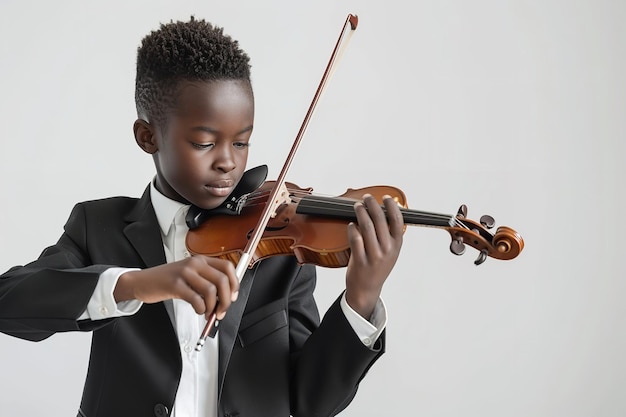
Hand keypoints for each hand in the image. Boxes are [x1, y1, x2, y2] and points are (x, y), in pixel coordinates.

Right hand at [114, 255, 238, 319]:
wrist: (142, 281)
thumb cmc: (167, 280)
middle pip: (222, 280)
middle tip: (222, 310)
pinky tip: (198, 310)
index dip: (234, 283)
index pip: (227, 267)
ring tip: (207, 313)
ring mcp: (185, 273)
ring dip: (213, 307)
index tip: (233, 296)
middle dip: (226, 300)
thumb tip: (226, 297)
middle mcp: (195, 264)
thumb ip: (207, 281)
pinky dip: (201, 309)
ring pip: (211, 291)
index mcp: (201, 260)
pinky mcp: (175, 285)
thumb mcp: (190, 275)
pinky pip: (196, 299)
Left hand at [345, 194, 403, 318]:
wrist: (367, 289)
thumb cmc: (378, 267)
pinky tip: (351, 224)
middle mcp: (387, 250)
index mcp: (396, 246)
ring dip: (361, 213)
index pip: (397, 221)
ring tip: (357, 206)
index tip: (386, 197)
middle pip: (380, 220)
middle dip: (372, 205)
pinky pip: (355, 239)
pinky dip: (352, 228)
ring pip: (367, 227)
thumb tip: (384, 210)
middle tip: (367, 197)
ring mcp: (374, 256)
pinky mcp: (360, 261)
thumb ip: (389, 234)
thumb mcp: (390, 251)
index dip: (392, 207)